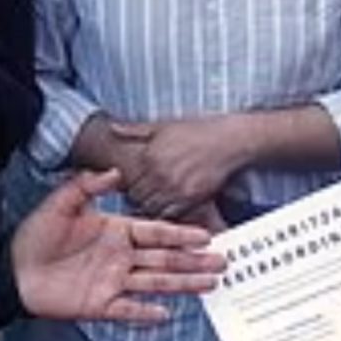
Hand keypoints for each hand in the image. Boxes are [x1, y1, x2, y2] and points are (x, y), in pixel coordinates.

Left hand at [11, 169, 223, 322]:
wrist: (12, 271)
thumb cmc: (35, 236)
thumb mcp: (60, 204)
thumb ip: (87, 187)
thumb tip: (115, 172)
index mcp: (116, 231)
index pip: (156, 232)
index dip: (182, 234)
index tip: (207, 235)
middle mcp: (121, 257)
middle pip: (165, 259)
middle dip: (194, 261)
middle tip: (223, 262)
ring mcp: (113, 282)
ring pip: (156, 283)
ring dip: (183, 284)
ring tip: (210, 284)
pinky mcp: (100, 305)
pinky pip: (128, 310)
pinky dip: (146, 314)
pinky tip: (167, 314)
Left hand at [106, 117, 247, 221]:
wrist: (228, 140)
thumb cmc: (197, 131)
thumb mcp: (163, 126)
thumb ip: (135, 130)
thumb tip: (112, 127)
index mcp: (149, 155)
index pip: (127, 179)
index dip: (131, 184)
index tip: (137, 184)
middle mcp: (159, 173)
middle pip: (137, 196)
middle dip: (139, 197)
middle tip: (148, 195)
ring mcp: (174, 187)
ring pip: (150, 207)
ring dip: (152, 207)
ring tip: (159, 201)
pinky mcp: (190, 198)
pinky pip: (169, 214)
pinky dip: (167, 214)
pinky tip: (171, 207)